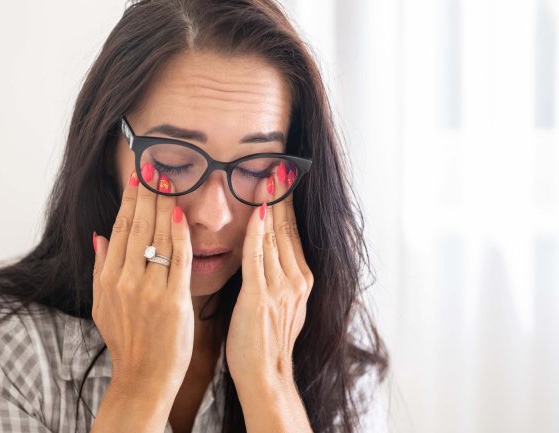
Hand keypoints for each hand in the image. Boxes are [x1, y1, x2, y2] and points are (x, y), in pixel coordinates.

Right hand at [91, 164, 193, 398]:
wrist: (143, 376)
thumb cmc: (127, 341)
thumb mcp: (101, 305)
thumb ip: (100, 268)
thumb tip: (98, 235)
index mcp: (108, 278)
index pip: (120, 228)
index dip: (130, 199)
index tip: (138, 177)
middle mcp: (125, 280)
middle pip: (138, 226)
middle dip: (148, 193)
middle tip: (156, 167)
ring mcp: (149, 289)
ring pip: (158, 237)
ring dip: (165, 204)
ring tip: (170, 179)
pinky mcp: (174, 300)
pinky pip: (179, 259)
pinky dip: (180, 234)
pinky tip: (182, 213)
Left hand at [226, 162, 313, 387]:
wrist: (266, 375)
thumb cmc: (265, 343)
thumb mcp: (282, 305)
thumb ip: (278, 277)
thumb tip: (270, 255)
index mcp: (302, 280)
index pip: (292, 233)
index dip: (287, 204)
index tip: (282, 179)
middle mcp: (296, 279)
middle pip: (287, 228)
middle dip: (282, 196)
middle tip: (278, 166)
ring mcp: (281, 287)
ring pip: (274, 237)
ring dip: (270, 204)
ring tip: (267, 175)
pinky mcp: (261, 295)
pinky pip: (258, 256)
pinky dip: (257, 231)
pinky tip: (257, 210)